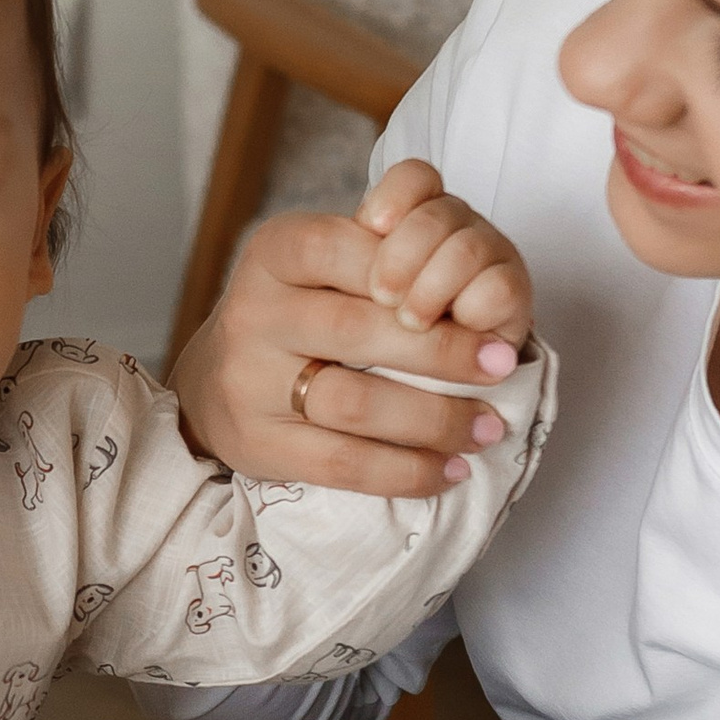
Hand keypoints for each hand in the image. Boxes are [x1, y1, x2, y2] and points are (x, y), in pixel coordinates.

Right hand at [170, 160, 533, 498]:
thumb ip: (392, 247)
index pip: (351, 250)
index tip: (473, 303)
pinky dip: (405, 471)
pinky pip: (342, 463)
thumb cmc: (304, 308)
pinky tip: (448, 471)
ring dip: (434, 420)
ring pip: (354, 404)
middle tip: (501, 365)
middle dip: (443, 352)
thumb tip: (481, 290)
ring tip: (486, 427)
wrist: (218, 378)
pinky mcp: (257, 442)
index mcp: (276, 251)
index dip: (418, 274)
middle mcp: (253, 311)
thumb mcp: (331, 257)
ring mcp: (249, 381)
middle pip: (358, 331)